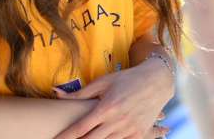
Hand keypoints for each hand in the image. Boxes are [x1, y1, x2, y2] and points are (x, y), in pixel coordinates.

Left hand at [54, 56, 174, 138]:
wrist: (157, 81)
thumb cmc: (127, 79)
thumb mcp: (103, 82)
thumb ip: (80, 93)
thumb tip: (56, 92)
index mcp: (105, 108)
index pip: (80, 128)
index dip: (66, 136)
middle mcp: (117, 121)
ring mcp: (129, 130)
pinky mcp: (139, 135)